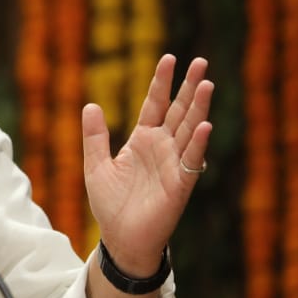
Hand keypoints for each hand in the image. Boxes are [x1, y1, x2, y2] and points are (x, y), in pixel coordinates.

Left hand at [82, 55, 212, 275]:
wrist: (120, 238)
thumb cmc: (110, 204)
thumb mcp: (96, 165)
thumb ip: (94, 136)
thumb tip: (90, 104)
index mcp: (143, 140)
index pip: (155, 104)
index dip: (162, 82)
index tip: (169, 58)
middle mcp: (162, 147)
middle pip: (178, 111)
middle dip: (189, 87)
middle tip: (201, 61)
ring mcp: (173, 164)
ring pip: (188, 130)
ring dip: (198, 108)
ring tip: (207, 84)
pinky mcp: (180, 185)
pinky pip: (191, 161)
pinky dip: (197, 144)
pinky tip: (204, 125)